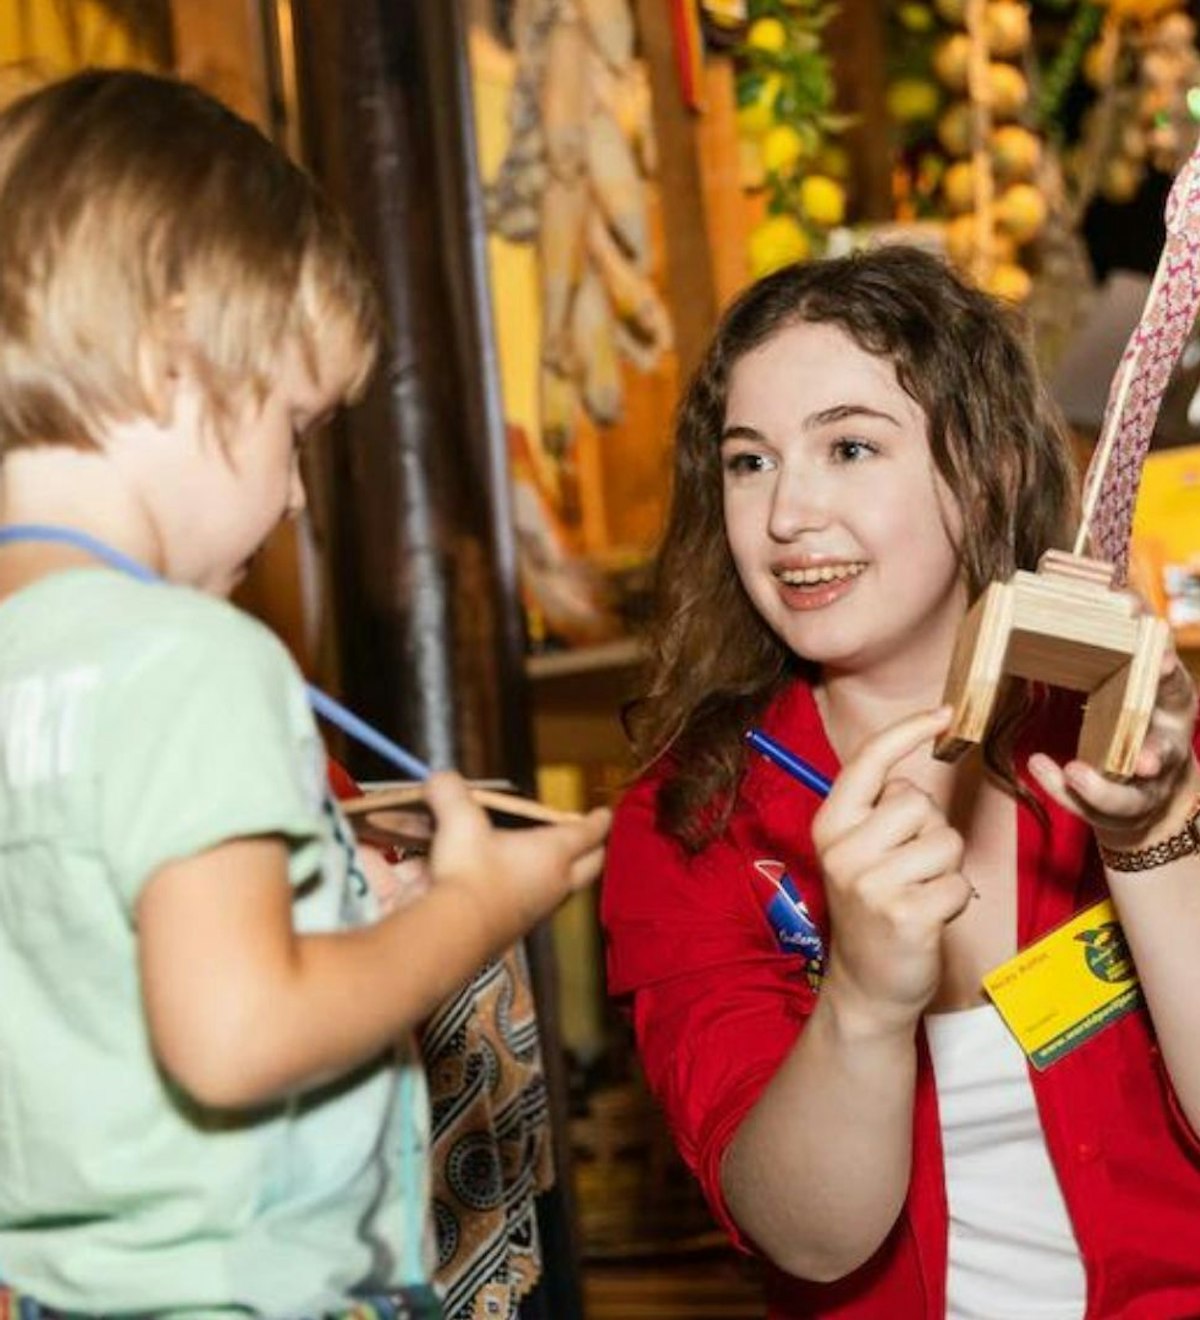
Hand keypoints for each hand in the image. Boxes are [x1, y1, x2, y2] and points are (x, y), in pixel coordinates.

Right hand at [422, 772, 610, 944]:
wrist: (452, 933)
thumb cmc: (468, 871)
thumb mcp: (458, 821)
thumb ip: (450, 792)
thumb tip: (440, 777)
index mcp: (553, 852)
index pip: (587, 833)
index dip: (597, 821)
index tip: (605, 814)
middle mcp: (555, 883)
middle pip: (590, 867)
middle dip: (594, 851)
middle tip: (594, 840)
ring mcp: (539, 911)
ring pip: (566, 890)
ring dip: (566, 875)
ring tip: (558, 863)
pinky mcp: (518, 931)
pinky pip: (538, 907)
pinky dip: (534, 893)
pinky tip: (516, 888)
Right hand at [812, 708, 971, 1035]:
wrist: (866, 986)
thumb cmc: (872, 907)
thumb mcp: (858, 851)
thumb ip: (879, 810)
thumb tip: (918, 765)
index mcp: (830, 825)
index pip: (868, 762)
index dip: (907, 731)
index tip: (944, 711)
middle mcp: (843, 849)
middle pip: (919, 802)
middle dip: (931, 830)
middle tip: (910, 866)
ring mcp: (871, 883)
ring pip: (945, 841)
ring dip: (946, 867)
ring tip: (919, 892)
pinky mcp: (906, 914)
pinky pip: (958, 883)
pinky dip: (955, 900)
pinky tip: (929, 917)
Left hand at [1028, 647, 1199, 849]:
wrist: (1150, 781)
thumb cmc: (1134, 710)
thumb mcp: (1138, 674)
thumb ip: (1123, 636)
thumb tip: (1098, 578)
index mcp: (1172, 704)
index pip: (1175, 686)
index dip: (1166, 671)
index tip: (1156, 659)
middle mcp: (1168, 746)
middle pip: (1166, 752)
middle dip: (1153, 751)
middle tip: (1138, 756)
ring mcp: (1147, 786)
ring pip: (1132, 795)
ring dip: (1104, 787)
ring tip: (1077, 772)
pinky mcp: (1122, 811)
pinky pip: (1092, 808)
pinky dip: (1064, 790)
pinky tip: (1039, 767)